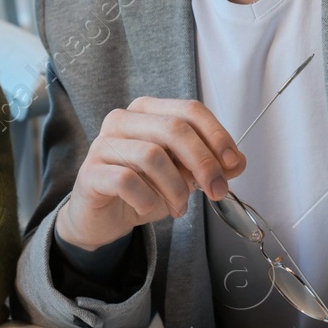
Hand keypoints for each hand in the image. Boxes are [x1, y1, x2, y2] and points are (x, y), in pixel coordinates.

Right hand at [55, 96, 245, 250]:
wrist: (104, 217)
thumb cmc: (144, 189)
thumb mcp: (183, 175)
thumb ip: (210, 165)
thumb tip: (237, 162)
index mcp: (148, 111)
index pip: (190, 110)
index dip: (216, 135)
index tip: (232, 164)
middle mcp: (123, 120)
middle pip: (174, 129)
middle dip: (203, 163)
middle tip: (216, 191)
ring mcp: (102, 144)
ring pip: (152, 155)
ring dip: (175, 188)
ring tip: (179, 207)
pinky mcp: (90, 172)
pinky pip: (126, 180)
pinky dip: (147, 198)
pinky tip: (148, 208)